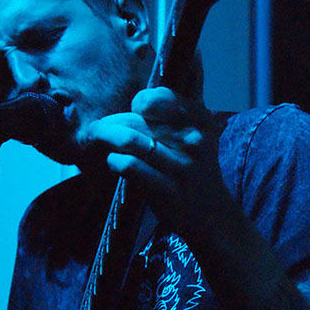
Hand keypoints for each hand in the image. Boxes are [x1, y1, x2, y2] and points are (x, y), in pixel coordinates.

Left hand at [87, 87, 234, 237]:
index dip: (141, 102)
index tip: (135, 111)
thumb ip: (174, 110)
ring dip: (106, 137)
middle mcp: (193, 141)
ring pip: (131, 140)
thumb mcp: (197, 133)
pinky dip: (114, 161)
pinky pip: (131, 167)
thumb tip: (138, 97)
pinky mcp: (167, 191)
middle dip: (112, 122)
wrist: (211, 212)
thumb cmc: (195, 166)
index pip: (160, 97)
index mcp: (201, 120)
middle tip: (99, 128)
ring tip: (98, 139)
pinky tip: (113, 162)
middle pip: (138, 119)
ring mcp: (181, 167)